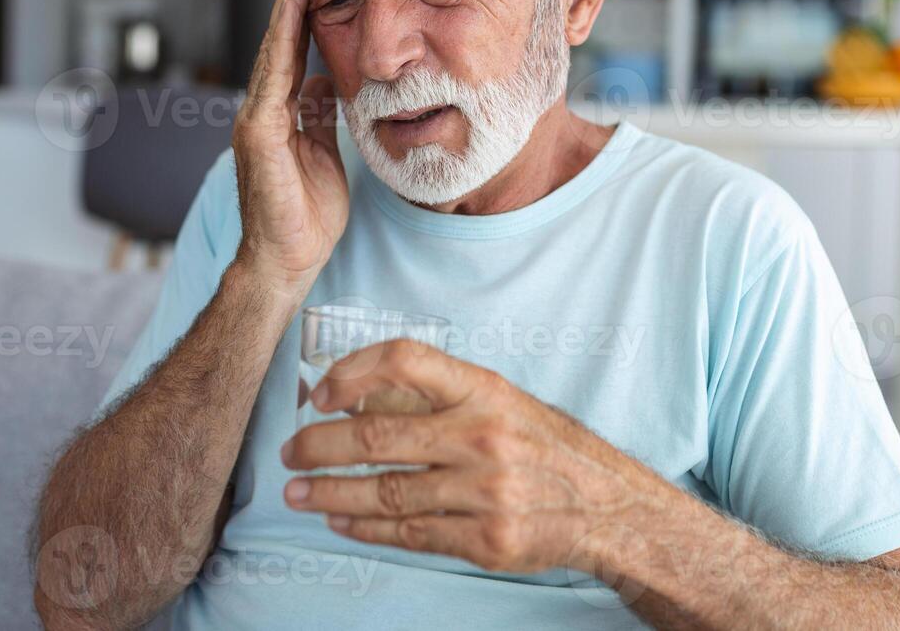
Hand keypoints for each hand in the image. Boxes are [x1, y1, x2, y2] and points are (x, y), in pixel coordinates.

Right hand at [231, 0, 347, 302]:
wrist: (286, 261)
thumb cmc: (306, 215)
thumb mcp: (324, 152)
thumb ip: (319, 115)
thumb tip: (325, 81)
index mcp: (279, 113)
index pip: (293, 50)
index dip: (306, 10)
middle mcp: (262, 109)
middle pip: (280, 40)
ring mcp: (255, 119)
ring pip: (273, 49)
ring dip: (288, 5)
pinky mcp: (258, 133)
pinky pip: (273, 77)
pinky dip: (283, 40)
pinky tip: (296, 10)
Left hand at [280, 340, 659, 574]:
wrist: (608, 506)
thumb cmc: (545, 445)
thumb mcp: (500, 401)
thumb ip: (438, 398)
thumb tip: (359, 396)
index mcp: (484, 390)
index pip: (405, 360)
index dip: (354, 371)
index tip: (322, 392)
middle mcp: (483, 435)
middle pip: (379, 435)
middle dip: (321, 446)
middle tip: (291, 452)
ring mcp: (485, 491)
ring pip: (385, 492)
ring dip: (330, 494)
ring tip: (299, 493)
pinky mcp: (486, 539)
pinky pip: (409, 533)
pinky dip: (366, 528)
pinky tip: (341, 521)